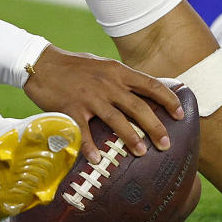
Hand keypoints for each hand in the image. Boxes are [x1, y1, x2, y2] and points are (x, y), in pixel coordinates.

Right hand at [23, 45, 183, 162]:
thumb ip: (118, 77)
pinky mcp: (72, 108)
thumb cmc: (72, 66)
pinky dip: (91, 147)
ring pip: (117, 120)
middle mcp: (107, 83)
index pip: (150, 84)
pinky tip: (97, 159)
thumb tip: (138, 91)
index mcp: (116, 71)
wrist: (40, 63)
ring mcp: (90, 96)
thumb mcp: (100, 65)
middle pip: (138, 107)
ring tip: (142, 152)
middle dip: (155, 127)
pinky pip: (85, 131)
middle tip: (166, 144)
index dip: (168, 99)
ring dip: (131, 138)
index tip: (180, 114)